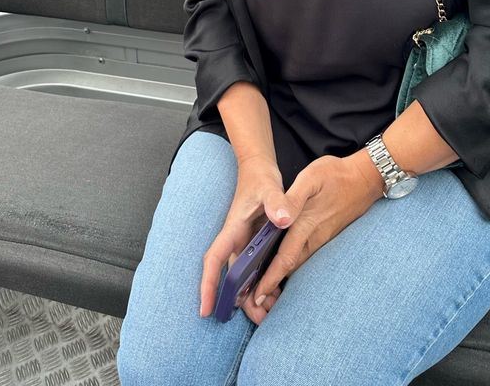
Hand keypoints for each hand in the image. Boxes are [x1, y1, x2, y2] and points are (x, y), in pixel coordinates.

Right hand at [199, 154, 290, 319]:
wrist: (258, 169)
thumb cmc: (260, 178)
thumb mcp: (270, 187)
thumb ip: (277, 201)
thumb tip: (283, 219)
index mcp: (233, 230)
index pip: (214, 260)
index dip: (209, 284)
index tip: (206, 309)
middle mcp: (235, 240)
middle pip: (230, 277)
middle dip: (237, 302)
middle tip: (259, 320)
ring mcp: (244, 243)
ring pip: (243, 277)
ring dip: (251, 297)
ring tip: (268, 315)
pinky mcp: (254, 244)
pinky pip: (254, 270)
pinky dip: (262, 284)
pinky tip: (276, 295)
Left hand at [248, 151, 382, 315]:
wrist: (365, 179)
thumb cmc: (335, 175)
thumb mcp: (311, 178)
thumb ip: (292, 198)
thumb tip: (280, 219)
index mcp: (306, 224)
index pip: (285, 258)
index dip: (270, 279)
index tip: (256, 297)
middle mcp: (314, 236)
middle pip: (290, 266)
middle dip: (273, 285)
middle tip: (254, 302)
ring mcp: (322, 237)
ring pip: (298, 262)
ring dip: (282, 276)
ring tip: (265, 290)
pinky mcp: (326, 234)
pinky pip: (306, 254)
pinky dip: (292, 264)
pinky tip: (284, 266)